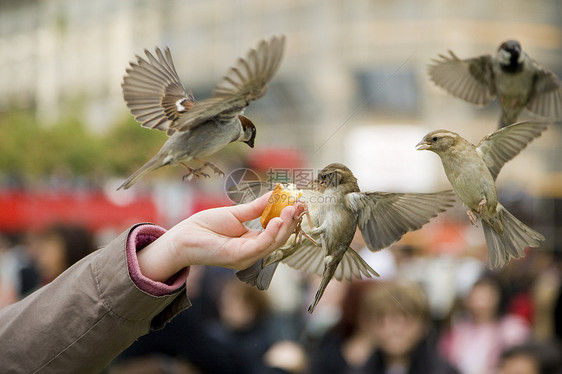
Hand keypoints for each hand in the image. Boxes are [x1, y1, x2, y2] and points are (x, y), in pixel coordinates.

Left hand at [137, 192, 304, 281]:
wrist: (183, 237)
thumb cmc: (206, 226)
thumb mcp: (236, 213)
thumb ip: (256, 207)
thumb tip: (276, 195)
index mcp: (252, 241)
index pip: (277, 231)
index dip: (289, 218)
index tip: (299, 203)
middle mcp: (252, 251)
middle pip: (279, 238)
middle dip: (292, 221)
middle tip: (300, 205)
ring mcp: (246, 256)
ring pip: (273, 243)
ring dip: (285, 226)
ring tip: (292, 209)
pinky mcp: (238, 257)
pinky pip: (260, 245)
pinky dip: (271, 233)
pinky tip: (278, 220)